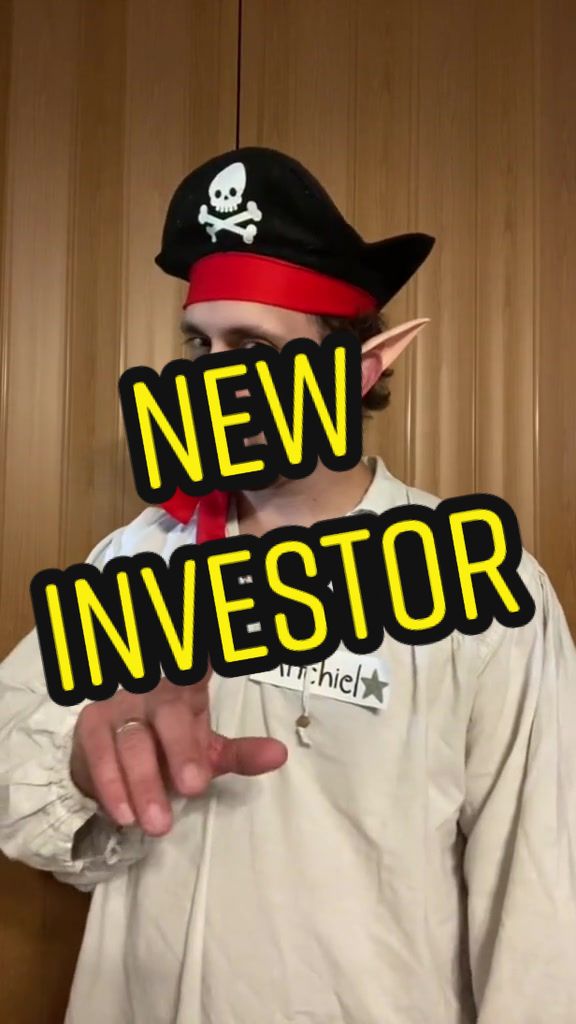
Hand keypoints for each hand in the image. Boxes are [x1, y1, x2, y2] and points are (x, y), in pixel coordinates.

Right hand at [70, 671, 287, 835]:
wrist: (115, 759)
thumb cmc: (169, 748)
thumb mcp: (209, 751)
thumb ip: (242, 754)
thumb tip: (281, 755)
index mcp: (188, 689)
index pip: (199, 671)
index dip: (208, 660)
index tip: (218, 659)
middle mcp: (154, 692)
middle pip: (170, 716)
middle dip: (181, 751)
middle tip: (193, 787)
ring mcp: (121, 707)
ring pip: (133, 743)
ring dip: (146, 784)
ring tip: (159, 823)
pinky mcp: (93, 728)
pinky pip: (100, 757)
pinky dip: (112, 787)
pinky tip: (125, 814)